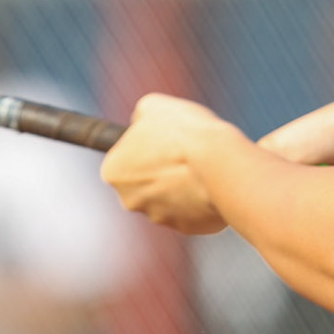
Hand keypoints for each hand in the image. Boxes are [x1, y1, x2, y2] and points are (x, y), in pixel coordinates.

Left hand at [100, 94, 237, 234]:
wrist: (219, 163)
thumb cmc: (184, 132)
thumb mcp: (153, 106)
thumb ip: (141, 117)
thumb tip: (142, 122)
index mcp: (114, 172)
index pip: (125, 158)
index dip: (145, 145)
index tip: (163, 138)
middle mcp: (130, 200)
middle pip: (145, 182)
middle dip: (162, 169)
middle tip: (183, 151)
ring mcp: (160, 217)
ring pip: (170, 197)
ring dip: (183, 184)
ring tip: (201, 164)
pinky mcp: (188, 227)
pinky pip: (193, 210)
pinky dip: (201, 197)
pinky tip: (211, 180)